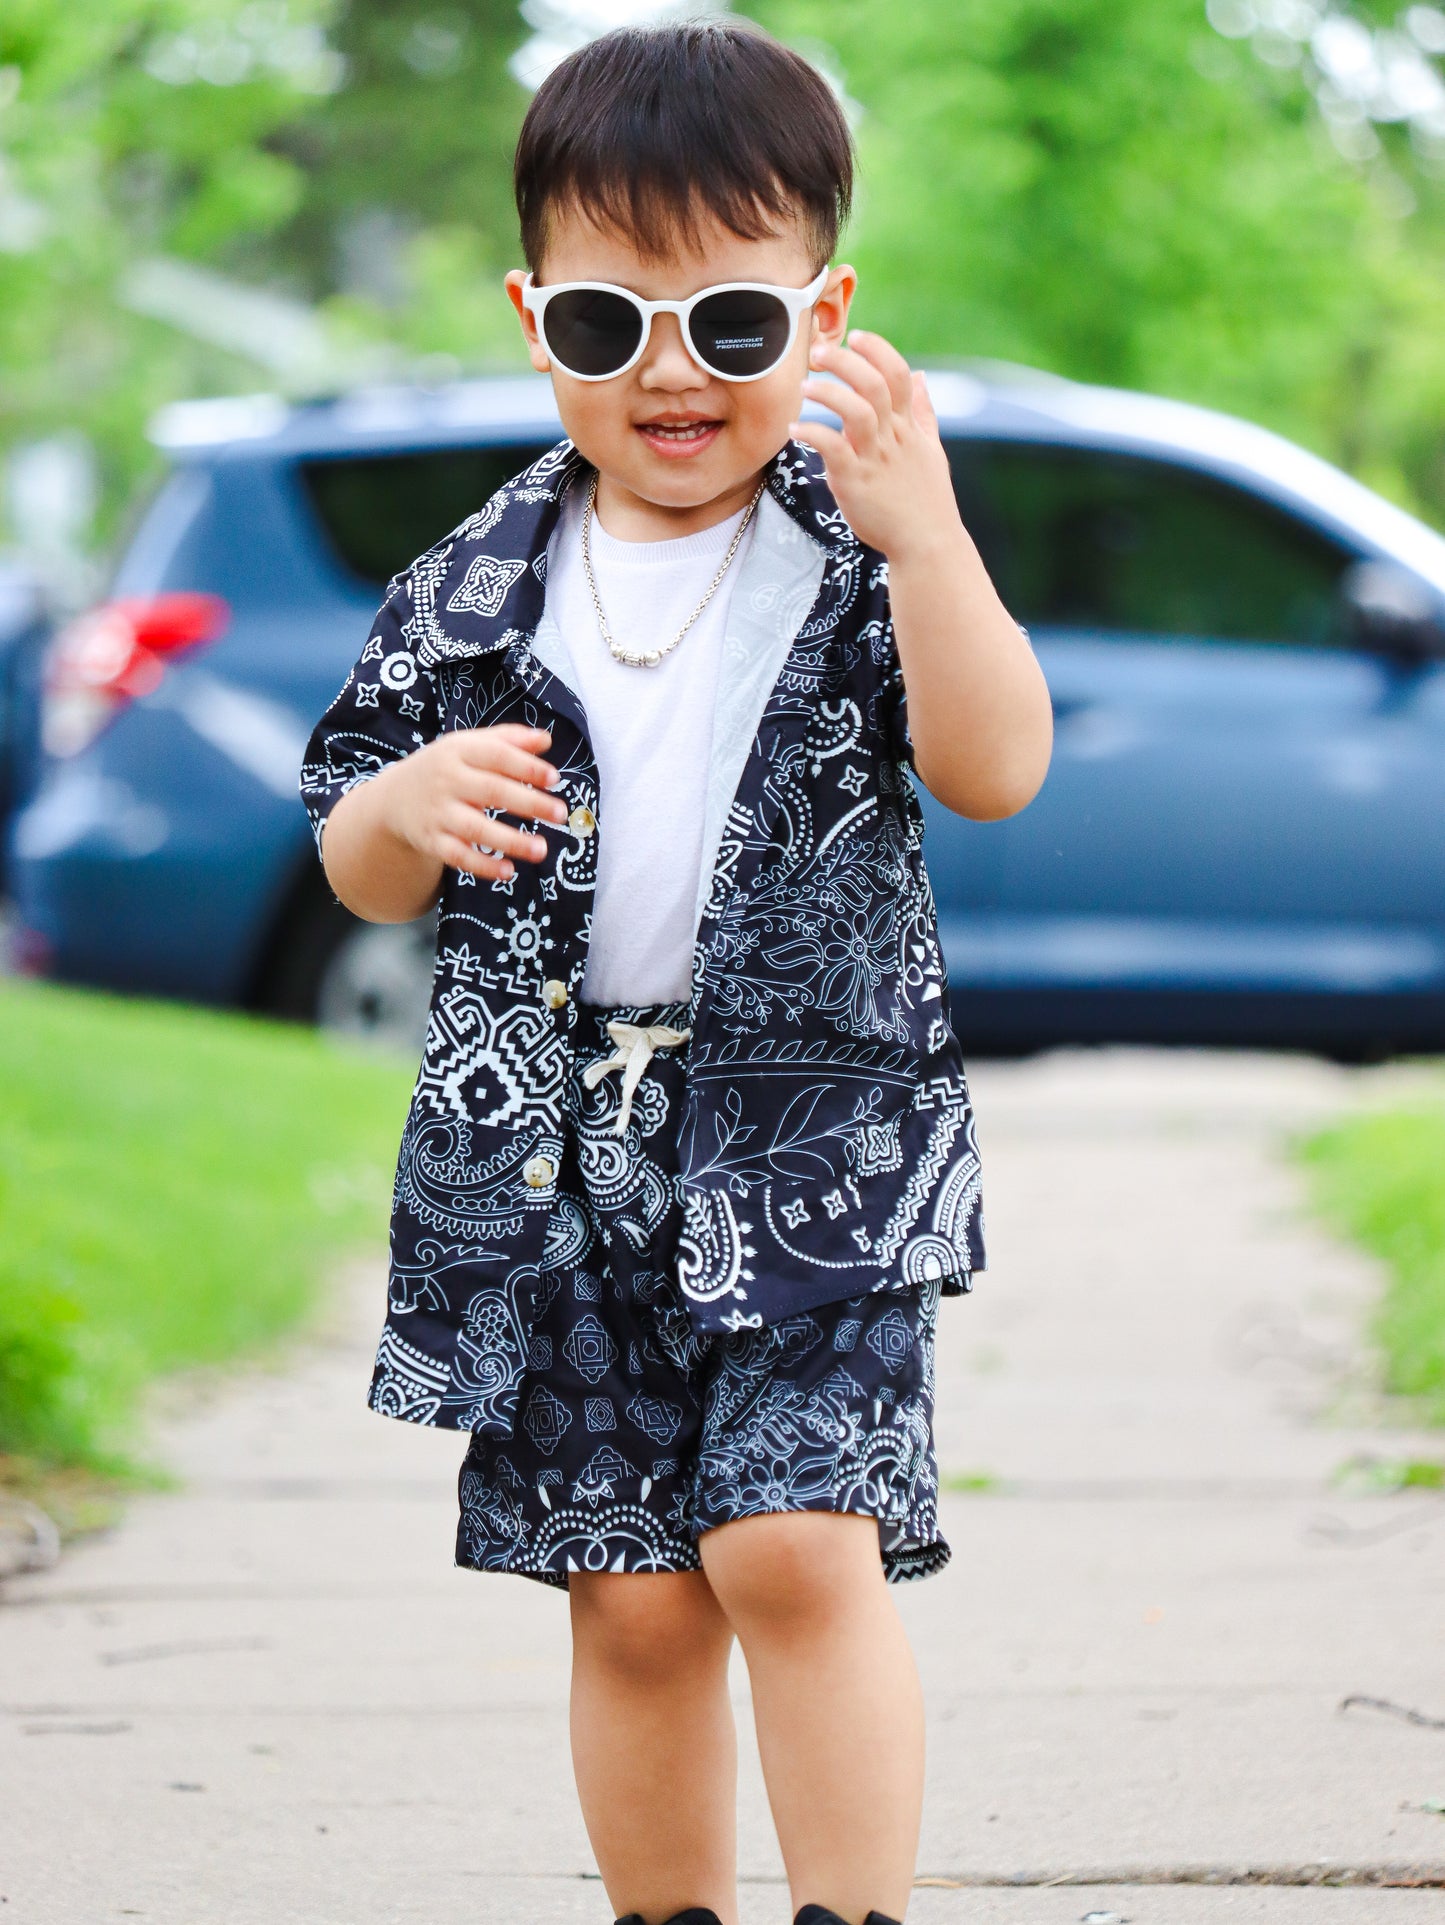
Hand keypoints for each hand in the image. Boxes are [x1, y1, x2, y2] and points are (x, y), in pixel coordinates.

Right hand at [384, 722, 566, 882]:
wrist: (394, 797)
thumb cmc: (446, 767)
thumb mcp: (469, 745)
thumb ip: (508, 740)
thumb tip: (545, 740)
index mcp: (458, 751)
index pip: (495, 755)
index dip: (526, 766)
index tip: (554, 777)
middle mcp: (446, 781)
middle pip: (491, 791)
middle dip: (528, 803)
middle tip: (560, 814)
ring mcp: (438, 813)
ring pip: (475, 828)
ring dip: (511, 841)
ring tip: (542, 849)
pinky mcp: (431, 841)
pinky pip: (458, 856)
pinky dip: (483, 866)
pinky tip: (508, 872)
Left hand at [792, 331, 962, 562]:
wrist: (927, 544)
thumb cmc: (928, 500)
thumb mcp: (932, 451)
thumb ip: (923, 412)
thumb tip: (922, 376)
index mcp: (908, 427)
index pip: (898, 374)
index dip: (877, 350)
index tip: (856, 336)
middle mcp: (893, 437)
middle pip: (873, 384)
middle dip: (845, 362)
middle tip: (817, 353)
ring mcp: (875, 459)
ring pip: (856, 411)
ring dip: (828, 393)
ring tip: (805, 386)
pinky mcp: (856, 482)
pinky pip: (833, 449)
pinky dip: (813, 433)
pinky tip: (795, 429)